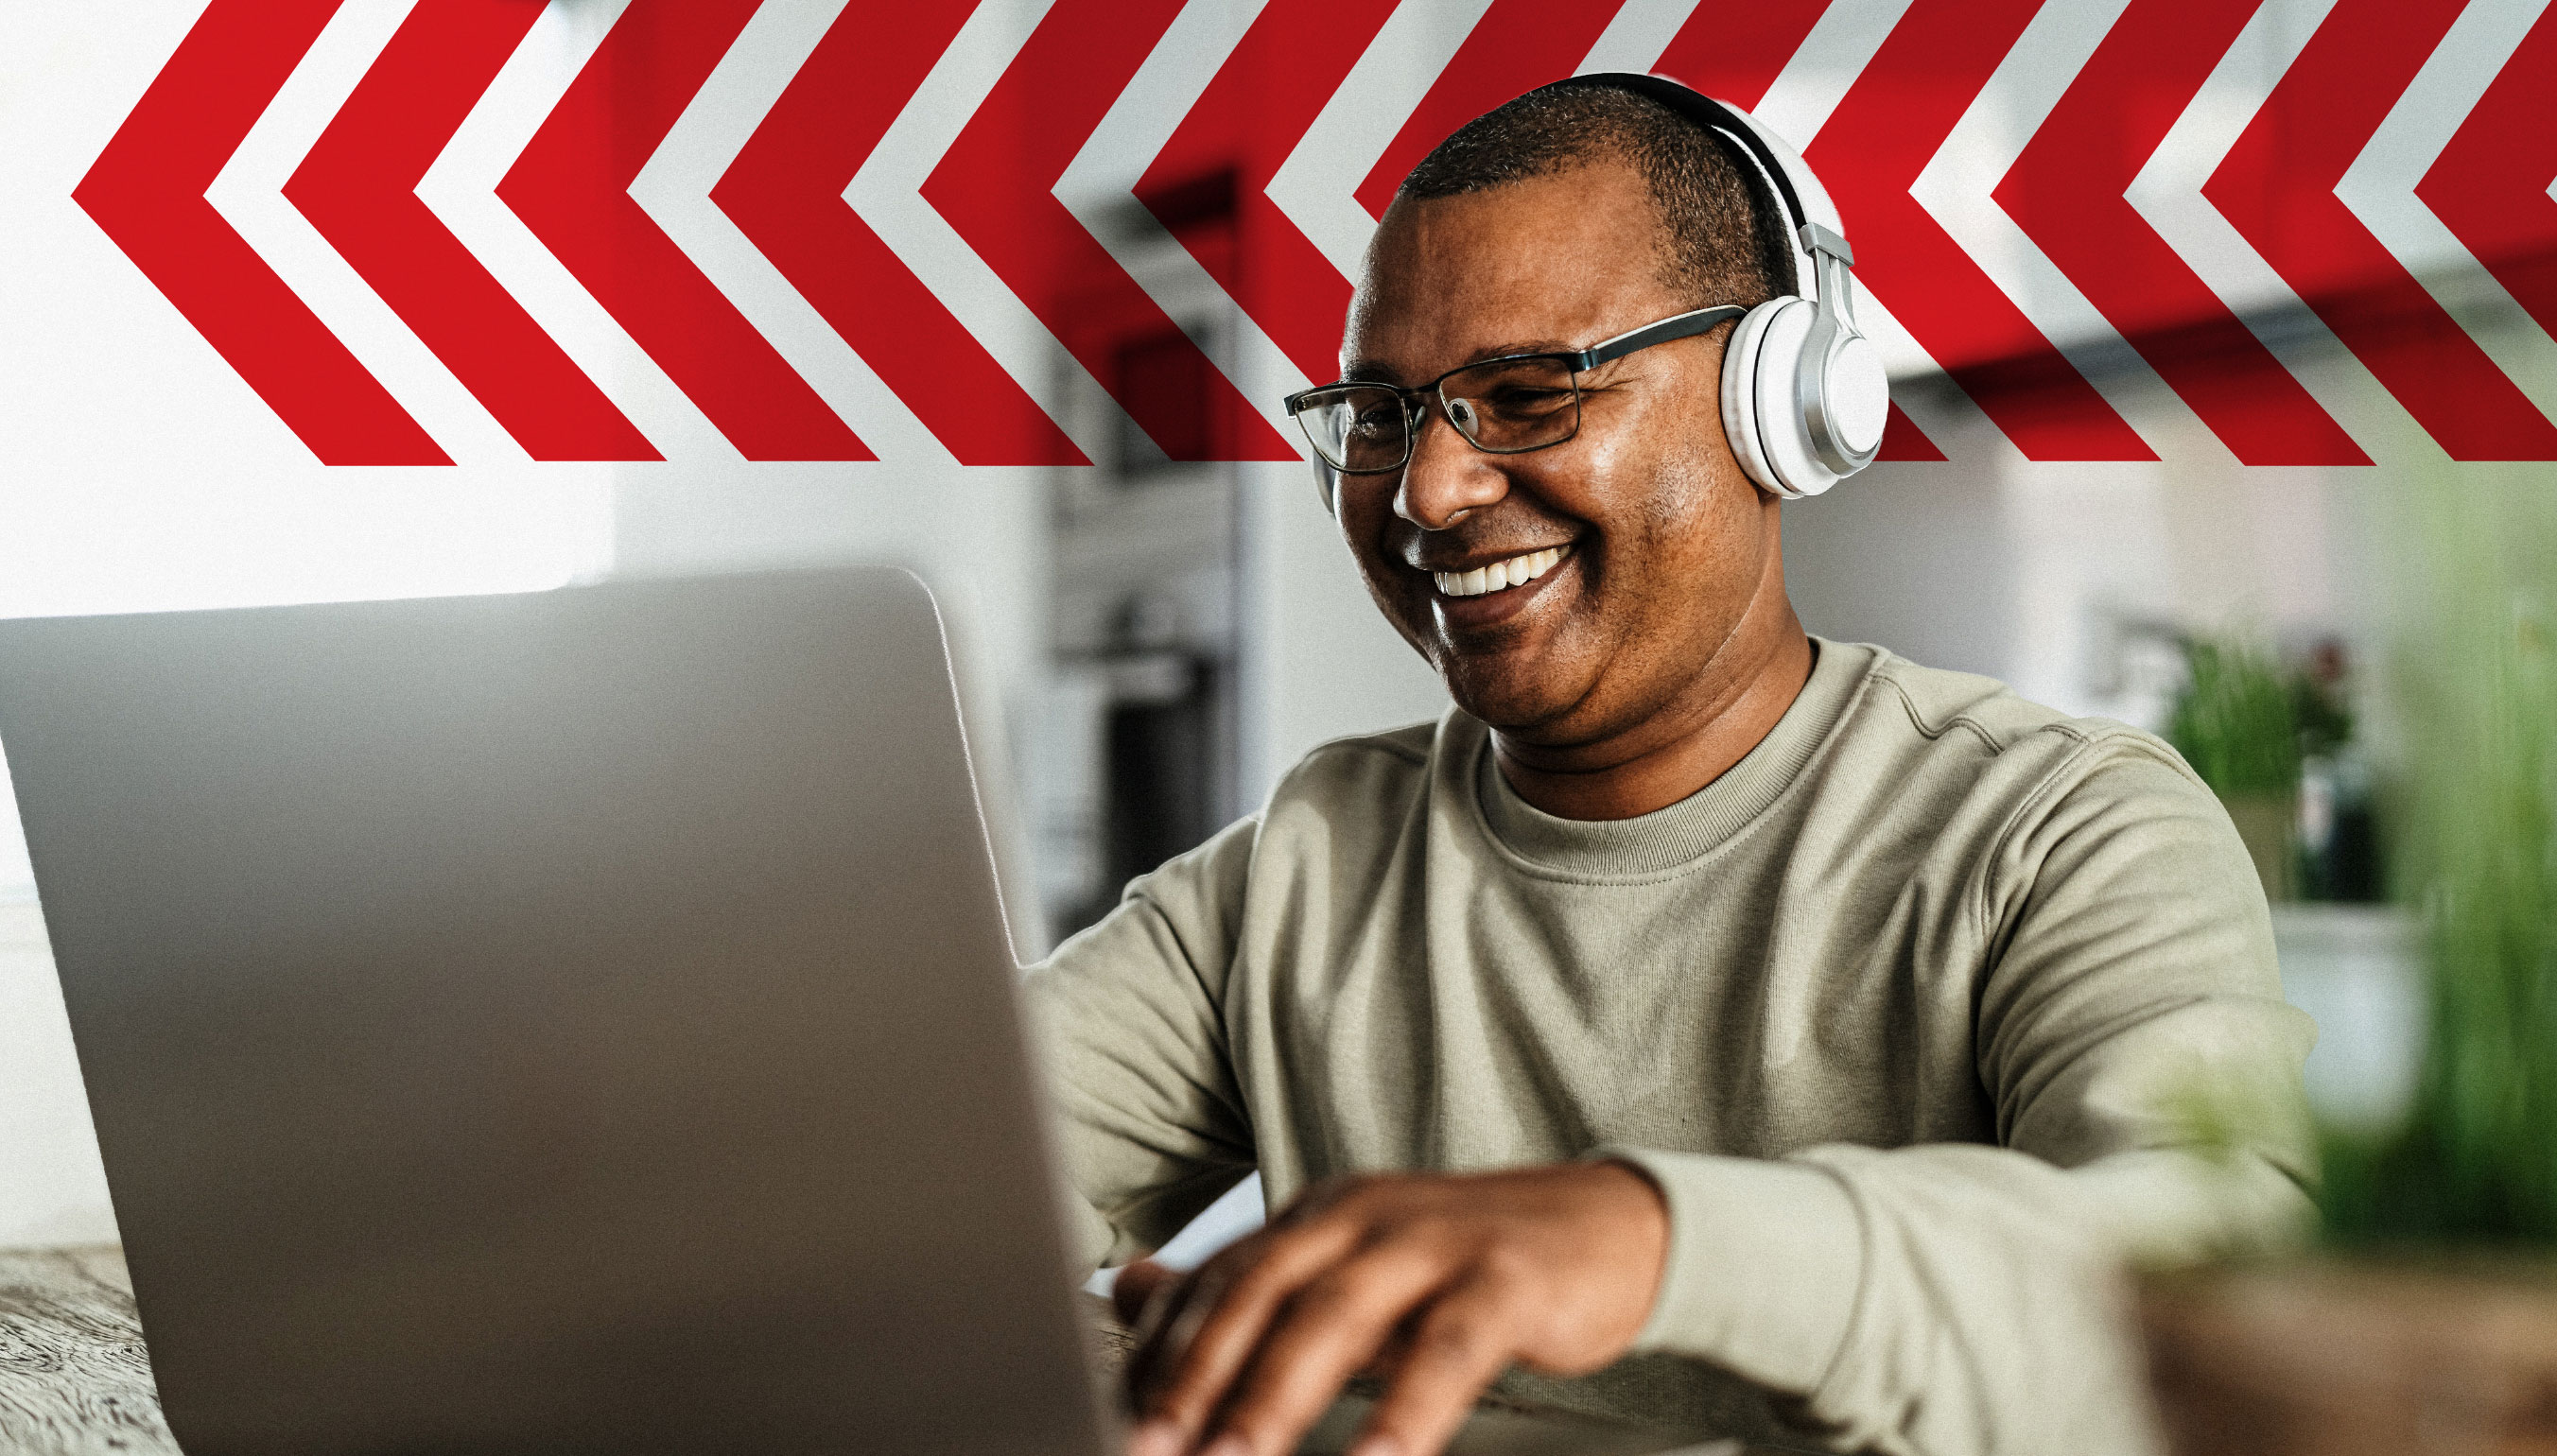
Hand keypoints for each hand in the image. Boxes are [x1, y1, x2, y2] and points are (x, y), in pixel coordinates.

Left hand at [1120, 1162, 1668, 1455]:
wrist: (1614, 1226)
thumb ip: (1248, 1284)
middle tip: (1147, 1448)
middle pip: (1260, 1292)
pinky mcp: (1506, 1280)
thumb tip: (1128, 1292)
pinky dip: (1405, 1412)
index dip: (1159, 1353)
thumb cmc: (1471, 1263)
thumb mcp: (1351, 1265)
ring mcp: (1435, 1241)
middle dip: (1192, 1377)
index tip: (1114, 1417)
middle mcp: (1364, 1215)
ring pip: (1338, 1317)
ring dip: (1274, 1397)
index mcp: (1319, 1215)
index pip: (1218, 1280)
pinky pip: (1448, 1350)